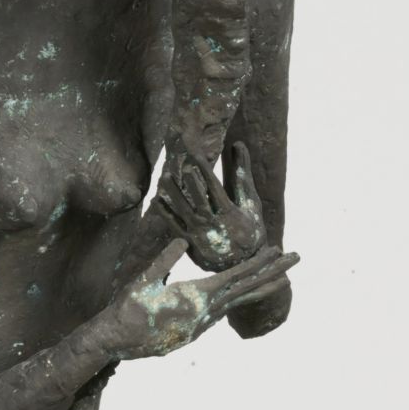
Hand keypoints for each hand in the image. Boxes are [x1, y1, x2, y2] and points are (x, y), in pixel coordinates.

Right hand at [102, 233, 297, 359]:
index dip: (259, 263)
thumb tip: (183, 241)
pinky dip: (240, 299)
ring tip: (281, 276)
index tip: (278, 250)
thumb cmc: (127, 310)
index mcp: (197, 297)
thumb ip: (164, 261)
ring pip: (238, 301)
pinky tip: (245, 293)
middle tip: (297, 257)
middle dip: (273, 272)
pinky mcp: (196, 330)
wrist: (117, 342)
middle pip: (247, 289)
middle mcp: (206, 312)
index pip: (236, 277)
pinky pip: (224, 311)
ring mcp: (203, 324)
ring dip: (260, 286)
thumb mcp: (144, 282)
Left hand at [155, 140, 268, 270]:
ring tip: (164, 177)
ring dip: (173, 194)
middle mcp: (212, 224)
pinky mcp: (190, 243)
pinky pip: (174, 226)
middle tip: (181, 166)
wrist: (243, 265)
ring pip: (183, 210)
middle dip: (189, 182)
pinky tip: (157, 200)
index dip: (204, 171)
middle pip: (198, 199)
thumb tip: (238, 144)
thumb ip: (242, 174)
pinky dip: (165, 213)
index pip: (214, 188)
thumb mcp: (252, 204)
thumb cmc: (250, 231)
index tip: (196, 156)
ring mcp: (199, 234)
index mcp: (229, 214)